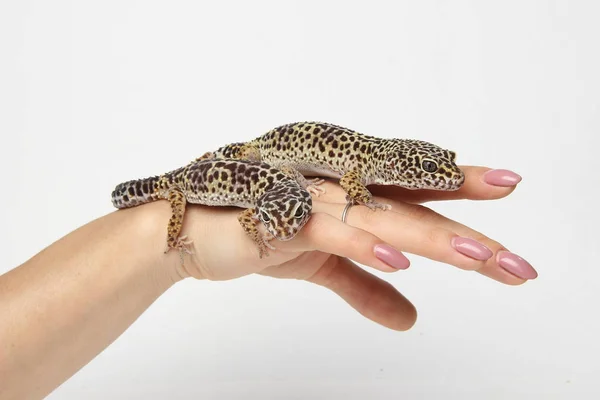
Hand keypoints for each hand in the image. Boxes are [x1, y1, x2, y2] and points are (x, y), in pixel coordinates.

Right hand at [161, 166, 535, 330]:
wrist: (186, 234)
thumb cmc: (252, 234)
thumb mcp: (321, 267)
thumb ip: (366, 287)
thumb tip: (410, 318)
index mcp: (347, 192)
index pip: (412, 188)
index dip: (458, 186)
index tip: (505, 187)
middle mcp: (335, 186)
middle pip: (410, 204)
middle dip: (465, 227)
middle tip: (515, 255)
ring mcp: (308, 198)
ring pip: (379, 216)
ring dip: (430, 237)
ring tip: (480, 259)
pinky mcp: (277, 217)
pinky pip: (326, 231)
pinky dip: (361, 243)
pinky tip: (398, 260)